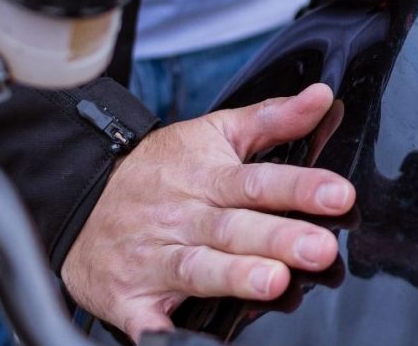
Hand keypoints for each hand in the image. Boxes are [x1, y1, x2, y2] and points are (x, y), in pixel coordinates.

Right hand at [61, 84, 354, 340]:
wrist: (78, 203)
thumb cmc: (158, 172)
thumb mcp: (211, 134)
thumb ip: (271, 119)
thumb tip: (322, 97)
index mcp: (207, 178)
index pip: (258, 180)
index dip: (300, 187)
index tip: (339, 194)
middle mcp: (183, 218)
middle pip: (234, 228)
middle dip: (278, 238)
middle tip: (320, 248)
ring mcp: (154, 259)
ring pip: (198, 268)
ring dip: (235, 276)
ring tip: (274, 282)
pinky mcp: (130, 298)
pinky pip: (148, 320)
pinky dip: (164, 335)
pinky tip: (190, 342)